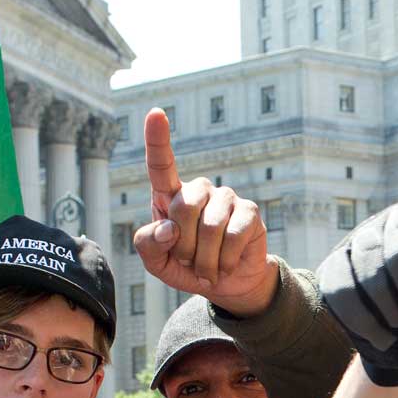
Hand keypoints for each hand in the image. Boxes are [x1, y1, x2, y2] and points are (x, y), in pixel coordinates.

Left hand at [132, 107, 276, 315]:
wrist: (226, 284)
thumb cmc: (186, 267)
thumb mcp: (157, 263)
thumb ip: (148, 246)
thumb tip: (169, 229)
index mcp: (170, 197)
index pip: (161, 165)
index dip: (157, 139)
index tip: (156, 113)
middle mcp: (198, 190)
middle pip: (184, 207)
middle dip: (184, 246)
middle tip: (190, 262)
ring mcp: (226, 198)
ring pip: (209, 228)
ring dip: (205, 260)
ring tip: (208, 268)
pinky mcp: (249, 211)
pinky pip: (233, 237)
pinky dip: (226, 261)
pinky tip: (226, 264)